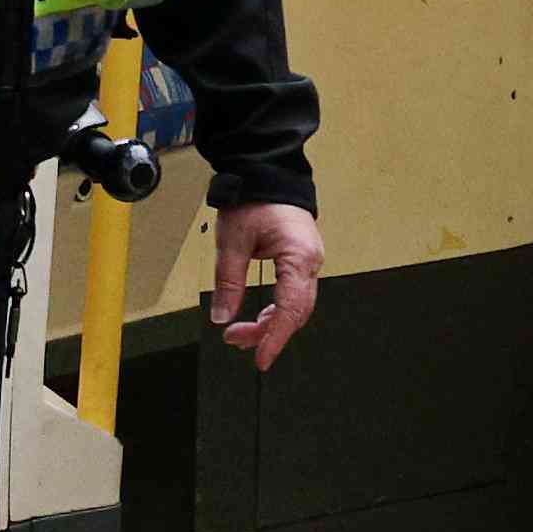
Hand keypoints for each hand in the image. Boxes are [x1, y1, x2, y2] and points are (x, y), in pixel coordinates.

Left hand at [207, 201, 324, 367]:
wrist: (266, 171)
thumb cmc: (253, 199)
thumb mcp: (232, 240)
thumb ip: (228, 281)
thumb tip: (222, 316)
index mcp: (299, 256)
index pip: (291, 309)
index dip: (275, 337)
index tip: (261, 359)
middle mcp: (310, 262)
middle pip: (296, 312)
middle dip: (267, 332)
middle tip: (236, 341)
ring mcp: (308, 261)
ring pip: (295, 305)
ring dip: (270, 322)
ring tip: (240, 333)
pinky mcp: (301, 260)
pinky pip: (293, 293)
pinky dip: (276, 309)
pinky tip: (258, 317)